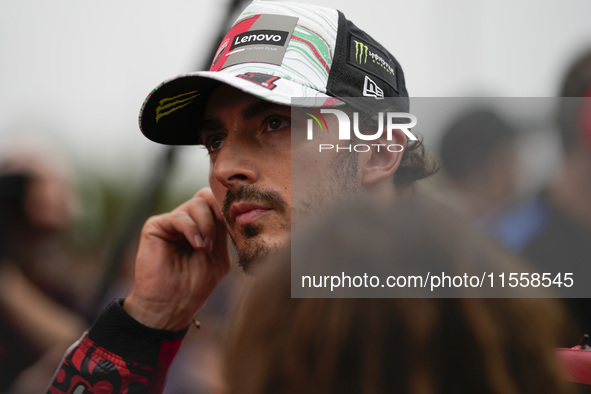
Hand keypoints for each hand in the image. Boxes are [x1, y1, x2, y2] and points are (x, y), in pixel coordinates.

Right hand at [124, 188, 229, 330]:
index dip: (228, 207)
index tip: (238, 219)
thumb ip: (223, 232)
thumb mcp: (218, 256)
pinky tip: (198, 246)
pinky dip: (193, 229)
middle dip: (219, 211)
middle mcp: (187, 220)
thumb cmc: (195, 285)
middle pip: (207, 197)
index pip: (216, 202)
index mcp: (202, 226)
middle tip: (223, 230)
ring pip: (197, 204)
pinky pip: (179, 216)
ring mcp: (171, 222)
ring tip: (206, 248)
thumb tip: (233, 211)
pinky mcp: (156, 226)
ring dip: (208, 225)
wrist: (171, 305)